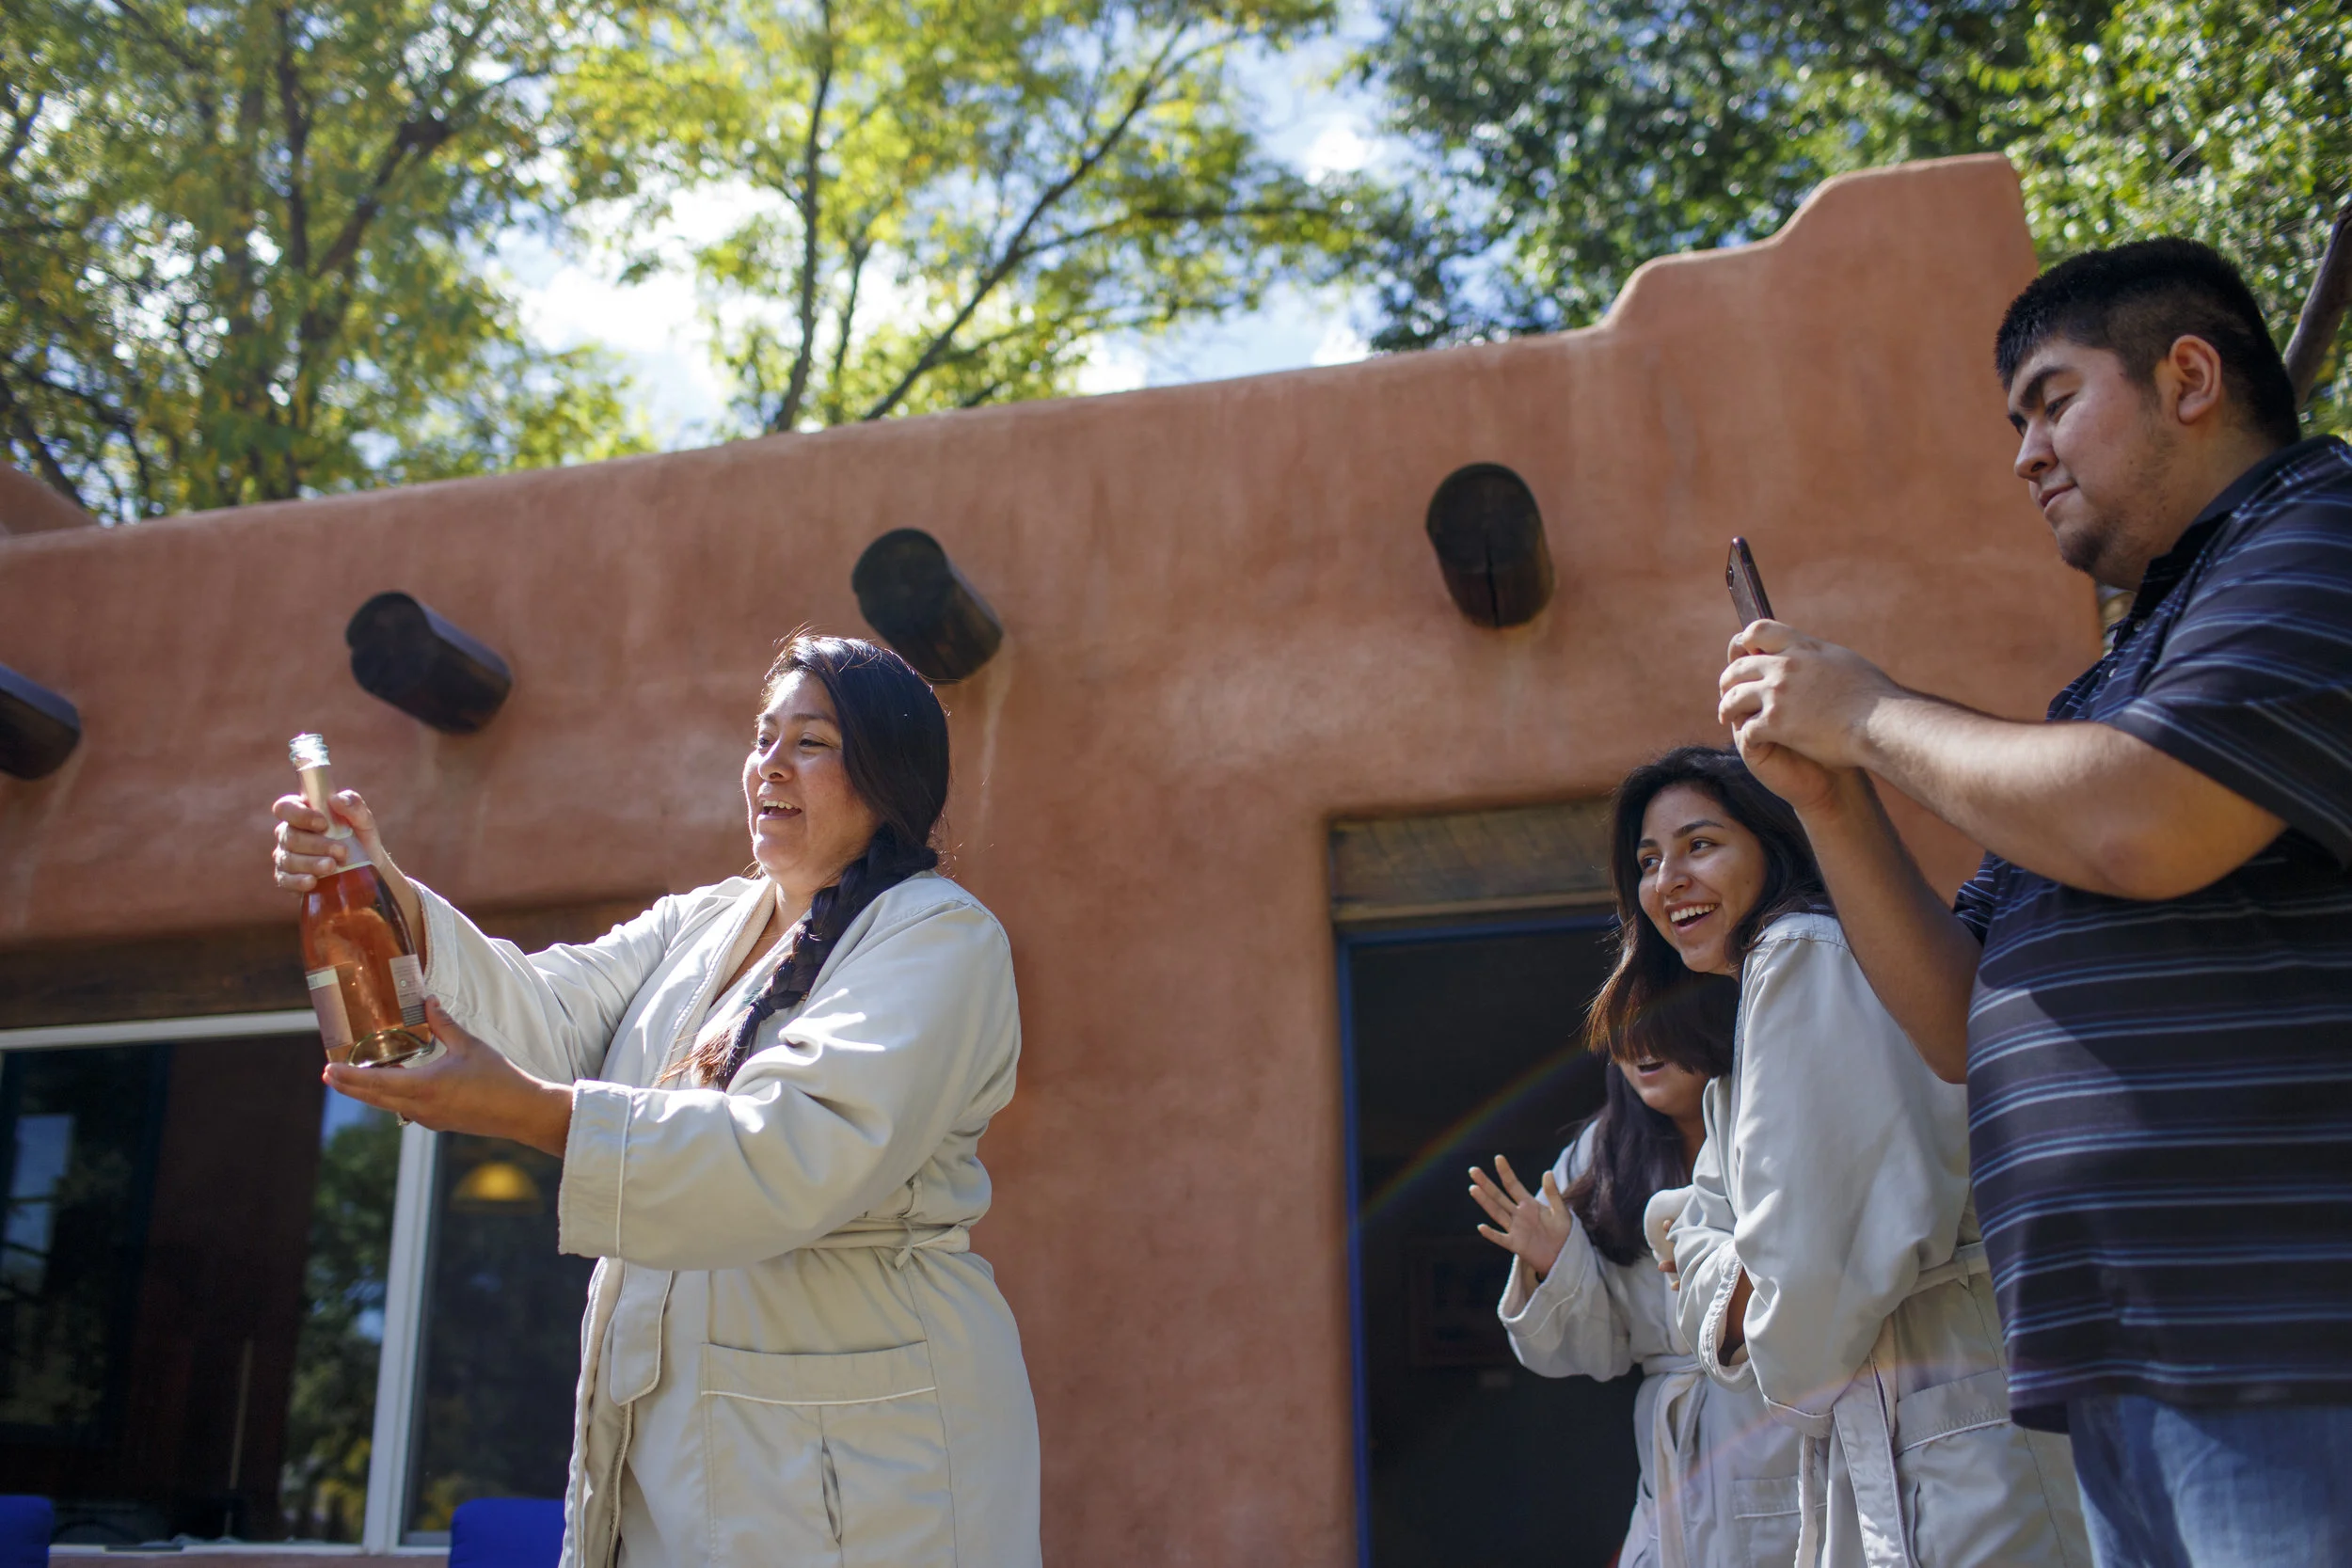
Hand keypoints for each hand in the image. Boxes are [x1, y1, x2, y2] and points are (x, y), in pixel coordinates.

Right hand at [273, 787, 423, 949]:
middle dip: (313, 843)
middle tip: (341, 852)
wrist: (372, 881)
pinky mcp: (292, 882)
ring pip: (284, 858)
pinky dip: (296, 881)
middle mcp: (293, 837)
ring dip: (308, 862)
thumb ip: (356, 809)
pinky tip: (314, 883)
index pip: (285, 807)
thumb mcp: (367, 828)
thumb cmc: (366, 848)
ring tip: (333, 867)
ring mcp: (289, 860)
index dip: (297, 812)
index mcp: (307, 817)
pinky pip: (283, 880)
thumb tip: (337, 798)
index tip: (322, 821)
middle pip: (286, 835)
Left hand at [326, 999, 574, 1157]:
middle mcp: (420, 1107)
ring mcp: (428, 1118)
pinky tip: (390, 1087)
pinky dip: (389, 1098)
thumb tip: (427, 1001)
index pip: (376, 1083)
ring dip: (368, 1093)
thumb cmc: (498, 1078)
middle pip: (374, 1098)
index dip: (349, 1077)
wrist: (521, 1112)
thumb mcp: (469, 1046)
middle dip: (349, 1086)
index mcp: (424, 1087)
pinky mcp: (438, 1122)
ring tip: (352, 1080)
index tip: (328, 1070)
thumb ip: (444, 1024)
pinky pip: (404, 1109)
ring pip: (387, 1105)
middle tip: (328, 1074)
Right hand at [1469, 1155, 1573, 1279]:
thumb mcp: (1561, 1211)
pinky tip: (1481, 1227)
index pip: (1513, 1185)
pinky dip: (1491, 1234)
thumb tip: (1548, 1172)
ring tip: (1473, 1188)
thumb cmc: (1564, 1233)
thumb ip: (1553, 1194)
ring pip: (1497, 1213)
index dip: (1506, 1172)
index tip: (1498, 1158)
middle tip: (1473, 1170)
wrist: (1564, 1256)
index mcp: (1529, 1204)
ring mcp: (1515, 1229)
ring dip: (1485, 1201)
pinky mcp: (1516, 1245)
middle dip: (1486, 1183)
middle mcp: (1518, 1214)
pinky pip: (1501, 1238)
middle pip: (1499, 1196)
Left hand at [1717, 621, 1898, 809]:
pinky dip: (1745, 734)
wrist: (1881, 724)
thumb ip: (1819, 656)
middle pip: (1740, 666)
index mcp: (1802, 647)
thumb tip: (1811, 654)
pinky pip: (1746, 728)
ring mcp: (1778, 694)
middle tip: (1726, 689)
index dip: (1745, 641)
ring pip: (1734, 696)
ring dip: (1727, 707)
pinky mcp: (1776, 723)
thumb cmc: (1874, 698)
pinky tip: (1749, 739)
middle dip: (1729, 678)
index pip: (1758, 630)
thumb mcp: (1844, 661)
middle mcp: (1785, 666)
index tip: (1742, 651)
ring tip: (1726, 715)